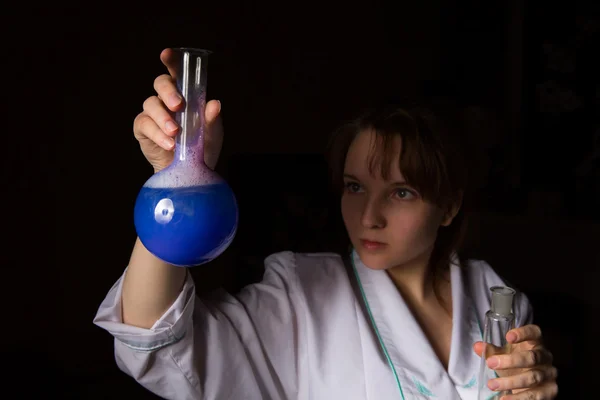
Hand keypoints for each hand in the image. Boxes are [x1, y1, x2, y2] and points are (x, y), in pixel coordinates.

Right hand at [133, 48, 223, 172]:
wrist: (190, 173)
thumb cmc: (202, 148)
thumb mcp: (212, 135)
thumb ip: (213, 120)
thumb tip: (215, 104)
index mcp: (185, 94)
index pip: (177, 72)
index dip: (171, 60)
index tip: (167, 54)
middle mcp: (166, 100)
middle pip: (160, 83)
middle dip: (168, 92)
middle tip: (178, 106)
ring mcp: (152, 113)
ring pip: (150, 103)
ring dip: (163, 117)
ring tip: (176, 133)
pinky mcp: (143, 129)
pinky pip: (145, 124)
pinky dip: (158, 134)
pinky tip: (170, 144)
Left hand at [473, 324, 557, 398]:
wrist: (531, 384)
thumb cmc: (516, 364)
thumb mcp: (504, 355)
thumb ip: (491, 351)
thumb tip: (477, 346)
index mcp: (535, 342)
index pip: (534, 333)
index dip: (523, 333)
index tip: (508, 337)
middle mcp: (545, 357)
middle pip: (532, 357)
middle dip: (510, 361)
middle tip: (491, 363)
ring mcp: (549, 374)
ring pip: (532, 378)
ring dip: (510, 382)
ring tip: (492, 385)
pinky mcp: (550, 391)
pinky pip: (535, 396)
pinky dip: (519, 398)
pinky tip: (505, 399)